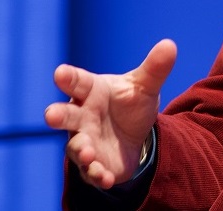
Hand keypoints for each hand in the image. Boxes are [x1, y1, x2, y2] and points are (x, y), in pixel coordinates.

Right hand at [44, 39, 176, 188]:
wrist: (136, 134)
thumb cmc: (130, 102)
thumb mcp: (145, 85)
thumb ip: (155, 68)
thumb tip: (170, 45)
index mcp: (91, 91)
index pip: (78, 82)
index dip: (68, 77)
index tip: (60, 73)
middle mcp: (81, 117)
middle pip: (65, 114)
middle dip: (57, 115)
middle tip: (51, 115)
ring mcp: (85, 141)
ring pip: (76, 146)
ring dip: (81, 150)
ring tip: (88, 152)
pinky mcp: (93, 164)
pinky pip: (91, 171)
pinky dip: (96, 174)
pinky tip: (105, 177)